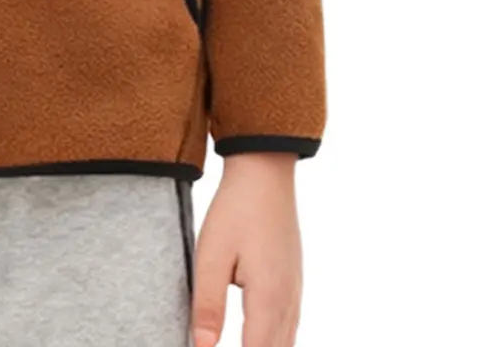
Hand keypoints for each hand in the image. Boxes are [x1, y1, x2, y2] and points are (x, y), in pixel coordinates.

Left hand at [191, 154, 302, 346]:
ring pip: (286, 345)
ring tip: (242, 344)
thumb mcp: (211, 255)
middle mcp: (288, 303)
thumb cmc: (236, 211)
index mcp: (268, 300)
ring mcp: (295, 294)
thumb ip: (207, 305)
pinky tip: (260, 343)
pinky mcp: (293, 284)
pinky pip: (290, 329)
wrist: (265, 174)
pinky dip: (275, 344)